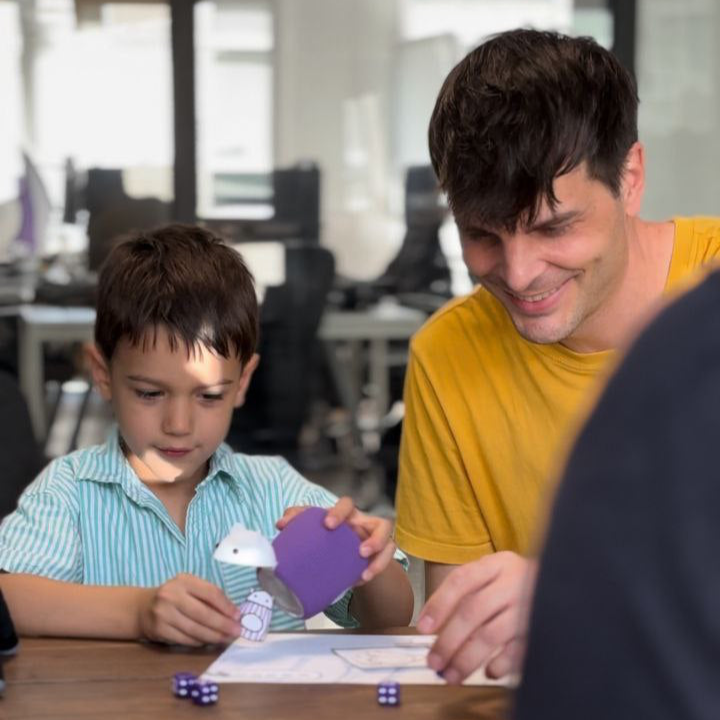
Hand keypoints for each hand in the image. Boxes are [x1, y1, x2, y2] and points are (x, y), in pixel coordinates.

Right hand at [137, 573, 241, 645]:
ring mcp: (164, 613)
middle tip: (236, 632)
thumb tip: (232, 613)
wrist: (142, 608)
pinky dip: (199, 642)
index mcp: (184, 581)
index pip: (210, 593)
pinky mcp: (159, 630)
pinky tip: (208, 642)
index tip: (238, 616)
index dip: (226, 606)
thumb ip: (208, 596)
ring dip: (213, 636)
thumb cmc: (174, 596)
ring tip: (226, 639)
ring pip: (195, 629)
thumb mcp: (189, 588)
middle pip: (203, 613)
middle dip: (222, 625)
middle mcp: (172, 595)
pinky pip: (185, 639)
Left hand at [276, 497, 395, 583]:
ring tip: (365, 566)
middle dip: (374, 537)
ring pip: (388, 540)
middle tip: (360, 551)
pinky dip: (376, 567)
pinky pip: (387, 558)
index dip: (338, 512)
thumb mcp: (315, 528)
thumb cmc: (329, 536)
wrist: (344, 556)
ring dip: (379, 551)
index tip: (327, 525)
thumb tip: (281, 523)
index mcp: (347, 515)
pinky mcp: (382, 554)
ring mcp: (376, 538)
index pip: (346, 504)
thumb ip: (298, 521)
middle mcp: (365, 523)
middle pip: (380, 522)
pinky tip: (362, 578)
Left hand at [417, 552, 537, 683]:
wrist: (562, 581)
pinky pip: (517, 651)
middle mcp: (513, 582)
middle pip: (473, 611)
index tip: (422, 628)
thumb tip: (432, 626)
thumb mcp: (493, 573)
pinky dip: (500, 665)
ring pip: (491, 635)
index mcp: (496, 565)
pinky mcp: (542, 628)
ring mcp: (529, 606)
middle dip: (449, 640)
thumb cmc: (515, 581)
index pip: (462, 580)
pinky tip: (487, 672)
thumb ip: (467, 591)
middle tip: (433, 662)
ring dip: (467, 658)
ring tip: (451, 675)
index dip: (439, 604)